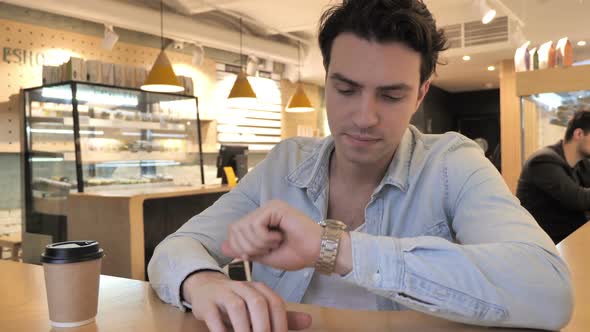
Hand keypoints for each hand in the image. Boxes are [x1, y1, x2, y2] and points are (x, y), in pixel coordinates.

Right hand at [182, 271, 311, 331]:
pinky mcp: (206, 304)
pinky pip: (214, 317)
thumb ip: (282, 316)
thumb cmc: (237, 302)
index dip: (280, 322)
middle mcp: (242, 287)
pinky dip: (221, 329)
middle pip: (257, 302)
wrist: (205, 289)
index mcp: (259, 289)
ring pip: (236, 307)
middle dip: (264, 326)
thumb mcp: (260, 306)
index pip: (275, 302)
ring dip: (244, 328)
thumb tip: (309, 321)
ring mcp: (223, 293)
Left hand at [221, 200, 321, 270]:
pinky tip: (278, 238)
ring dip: (258, 243)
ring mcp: (269, 207)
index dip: (239, 248)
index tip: (254, 256)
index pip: (233, 231)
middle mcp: (263, 211)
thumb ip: (244, 250)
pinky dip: (264, 238)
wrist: (316, 252)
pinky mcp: (275, 208)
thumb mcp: (264, 256)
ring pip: (244, 227)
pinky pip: (256, 224)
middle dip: (247, 247)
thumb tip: (222, 247)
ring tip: (275, 244)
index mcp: (260, 220)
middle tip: (266, 250)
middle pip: (235, 229)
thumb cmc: (296, 254)